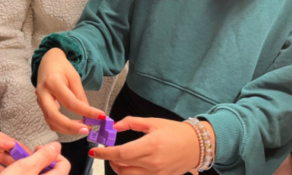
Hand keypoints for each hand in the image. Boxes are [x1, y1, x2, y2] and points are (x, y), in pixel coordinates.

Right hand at [0, 142, 69, 174]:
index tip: (39, 150)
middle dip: (39, 162)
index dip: (52, 154)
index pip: (64, 164)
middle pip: (53, 172)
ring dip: (31, 170)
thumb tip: (56, 146)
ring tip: (17, 169)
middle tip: (26, 160)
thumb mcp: (24, 168)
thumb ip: (43, 156)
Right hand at [36, 48, 103, 134]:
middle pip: (54, 117)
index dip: (86, 111)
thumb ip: (80, 95)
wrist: (47, 62)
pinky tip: (73, 126)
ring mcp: (39, 101)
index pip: (70, 102)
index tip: (100, 116)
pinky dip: (62, 127)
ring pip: (51, 122)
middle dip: (71, 127)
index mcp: (52, 82)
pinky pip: (50, 120)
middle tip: (87, 129)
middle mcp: (43, 93)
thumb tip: (88, 113)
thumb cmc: (62, 67)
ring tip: (83, 128)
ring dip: (67, 129)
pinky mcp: (41, 106)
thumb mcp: (74, 77)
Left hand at [90, 117, 214, 174]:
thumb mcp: (153, 122)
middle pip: (122, 168)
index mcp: (150, 145)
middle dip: (110, 161)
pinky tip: (130, 166)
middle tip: (107, 153)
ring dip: (119, 169)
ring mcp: (157, 174)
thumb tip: (115, 125)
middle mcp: (152, 163)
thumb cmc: (175, 131)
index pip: (121, 154)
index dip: (104, 154)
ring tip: (118, 160)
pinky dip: (130, 174)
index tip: (94, 151)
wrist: (196, 145)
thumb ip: (132, 122)